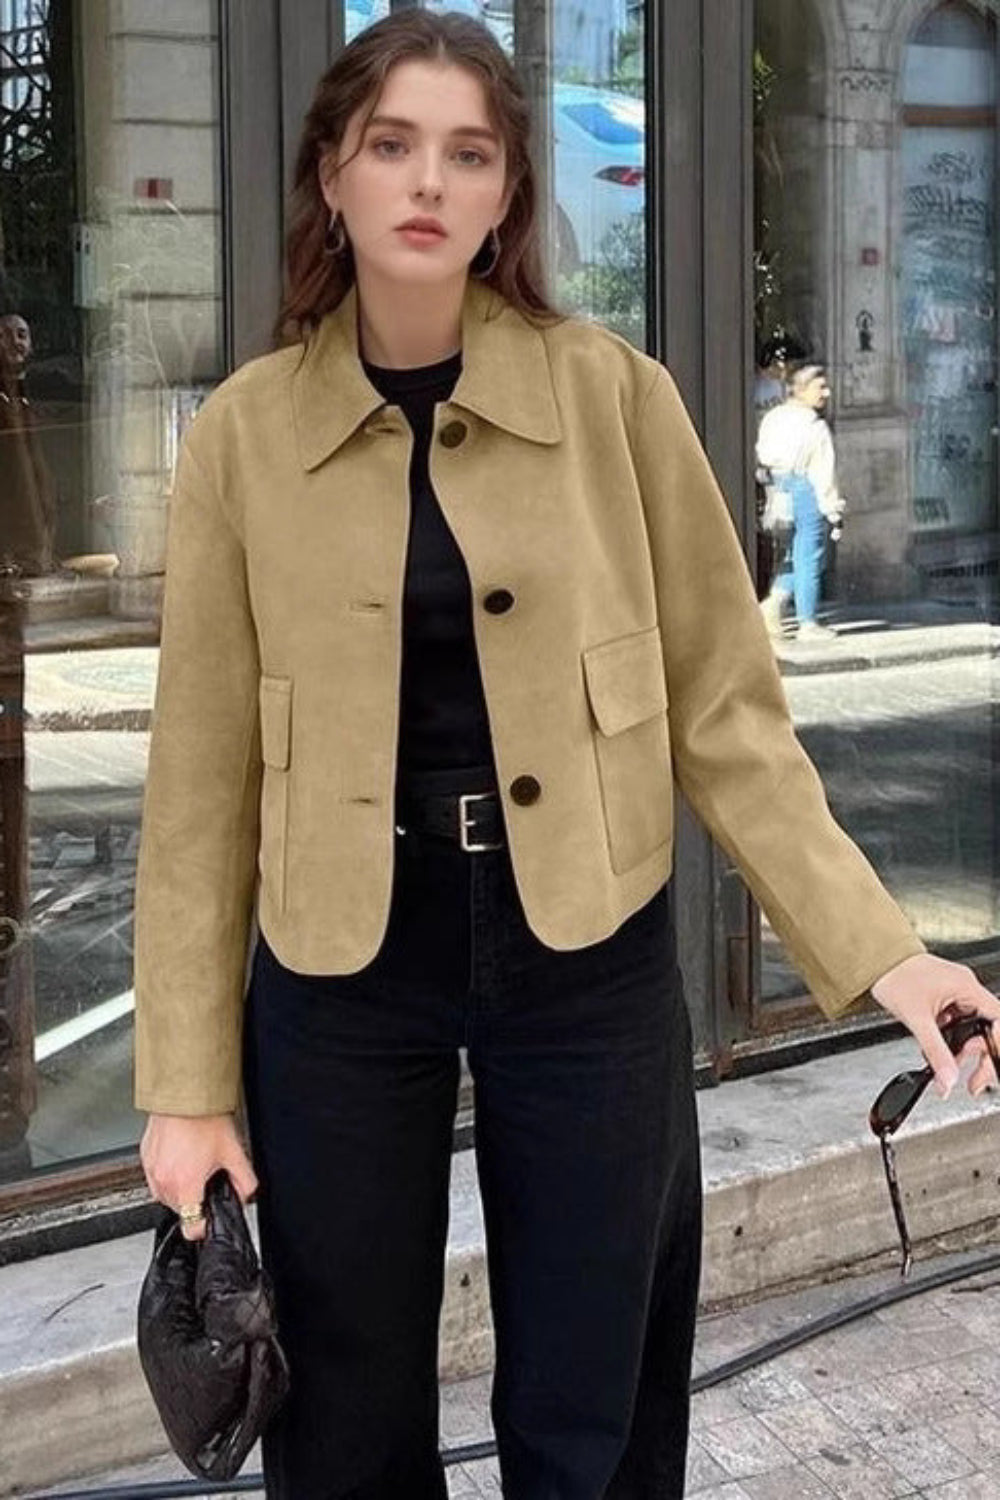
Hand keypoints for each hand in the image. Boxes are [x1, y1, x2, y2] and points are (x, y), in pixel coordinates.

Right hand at [140, 1113, 258, 1241]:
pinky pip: (156, 1177)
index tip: (209, 1218)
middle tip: (207, 1179)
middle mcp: (164, 1182)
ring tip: (194, 1165)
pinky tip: (182, 1156)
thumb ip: (244, 1180)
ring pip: (165, 1195)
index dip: (204, 1226)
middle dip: (195, 1200)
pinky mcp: (145, 1158)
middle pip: (180, 1210)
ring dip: (179, 1188)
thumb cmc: (206, 1119)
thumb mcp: (234, 1152)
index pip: (191, 1228)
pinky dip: (168, 1173)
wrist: (184, 1095)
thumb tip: (246, 1195)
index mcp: (186, 1185)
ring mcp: (152, 1170)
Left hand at [871, 954, 999, 1099]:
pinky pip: (957, 1024)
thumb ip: (935, 1051)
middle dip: (980, 1056)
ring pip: (972, 1029)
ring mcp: (956, 994)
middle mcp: (966, 989)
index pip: (999, 1020)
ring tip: (947, 1065)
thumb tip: (949, 1078)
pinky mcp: (944, 999)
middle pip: (989, 1029)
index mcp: (967, 987)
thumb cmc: (894, 975)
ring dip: (961, 1050)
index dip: (997, 1044)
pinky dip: (950, 1040)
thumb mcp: (917, 1019)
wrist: (876, 961)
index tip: (989, 1064)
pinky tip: (936, 1047)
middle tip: (972, 1081)